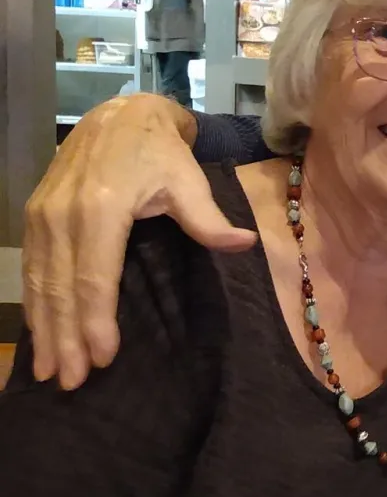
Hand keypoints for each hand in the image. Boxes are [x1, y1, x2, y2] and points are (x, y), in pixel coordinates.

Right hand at [23, 95, 255, 389]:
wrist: (118, 114)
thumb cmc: (159, 152)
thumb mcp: (188, 180)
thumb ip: (209, 219)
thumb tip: (245, 244)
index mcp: (101, 208)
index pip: (94, 276)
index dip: (96, 320)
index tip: (102, 358)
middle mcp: (63, 214)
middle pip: (61, 288)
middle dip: (65, 338)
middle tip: (72, 382)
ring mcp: (42, 215)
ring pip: (40, 282)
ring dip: (44, 329)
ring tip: (50, 371)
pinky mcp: (33, 216)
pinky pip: (30, 268)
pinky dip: (33, 305)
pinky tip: (39, 335)